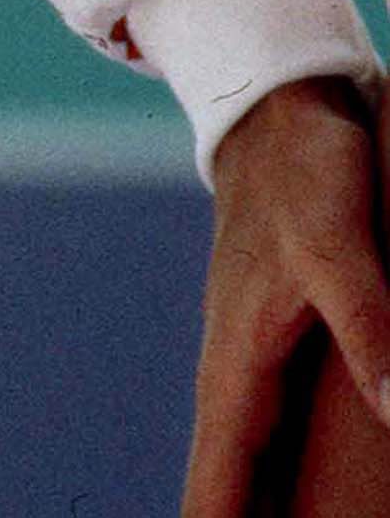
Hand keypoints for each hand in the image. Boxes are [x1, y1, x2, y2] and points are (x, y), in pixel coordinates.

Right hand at [185, 73, 389, 516]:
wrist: (278, 107)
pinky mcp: (281, 347)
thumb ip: (369, 328)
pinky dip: (274, 477)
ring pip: (250, 463)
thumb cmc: (302, 174)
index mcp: (237, 364)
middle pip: (227, 484)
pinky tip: (295, 498)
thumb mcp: (338, 246)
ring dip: (253, 506)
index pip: (217, 480)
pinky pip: (272, 436)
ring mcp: (257, 362)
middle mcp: (237, 374)